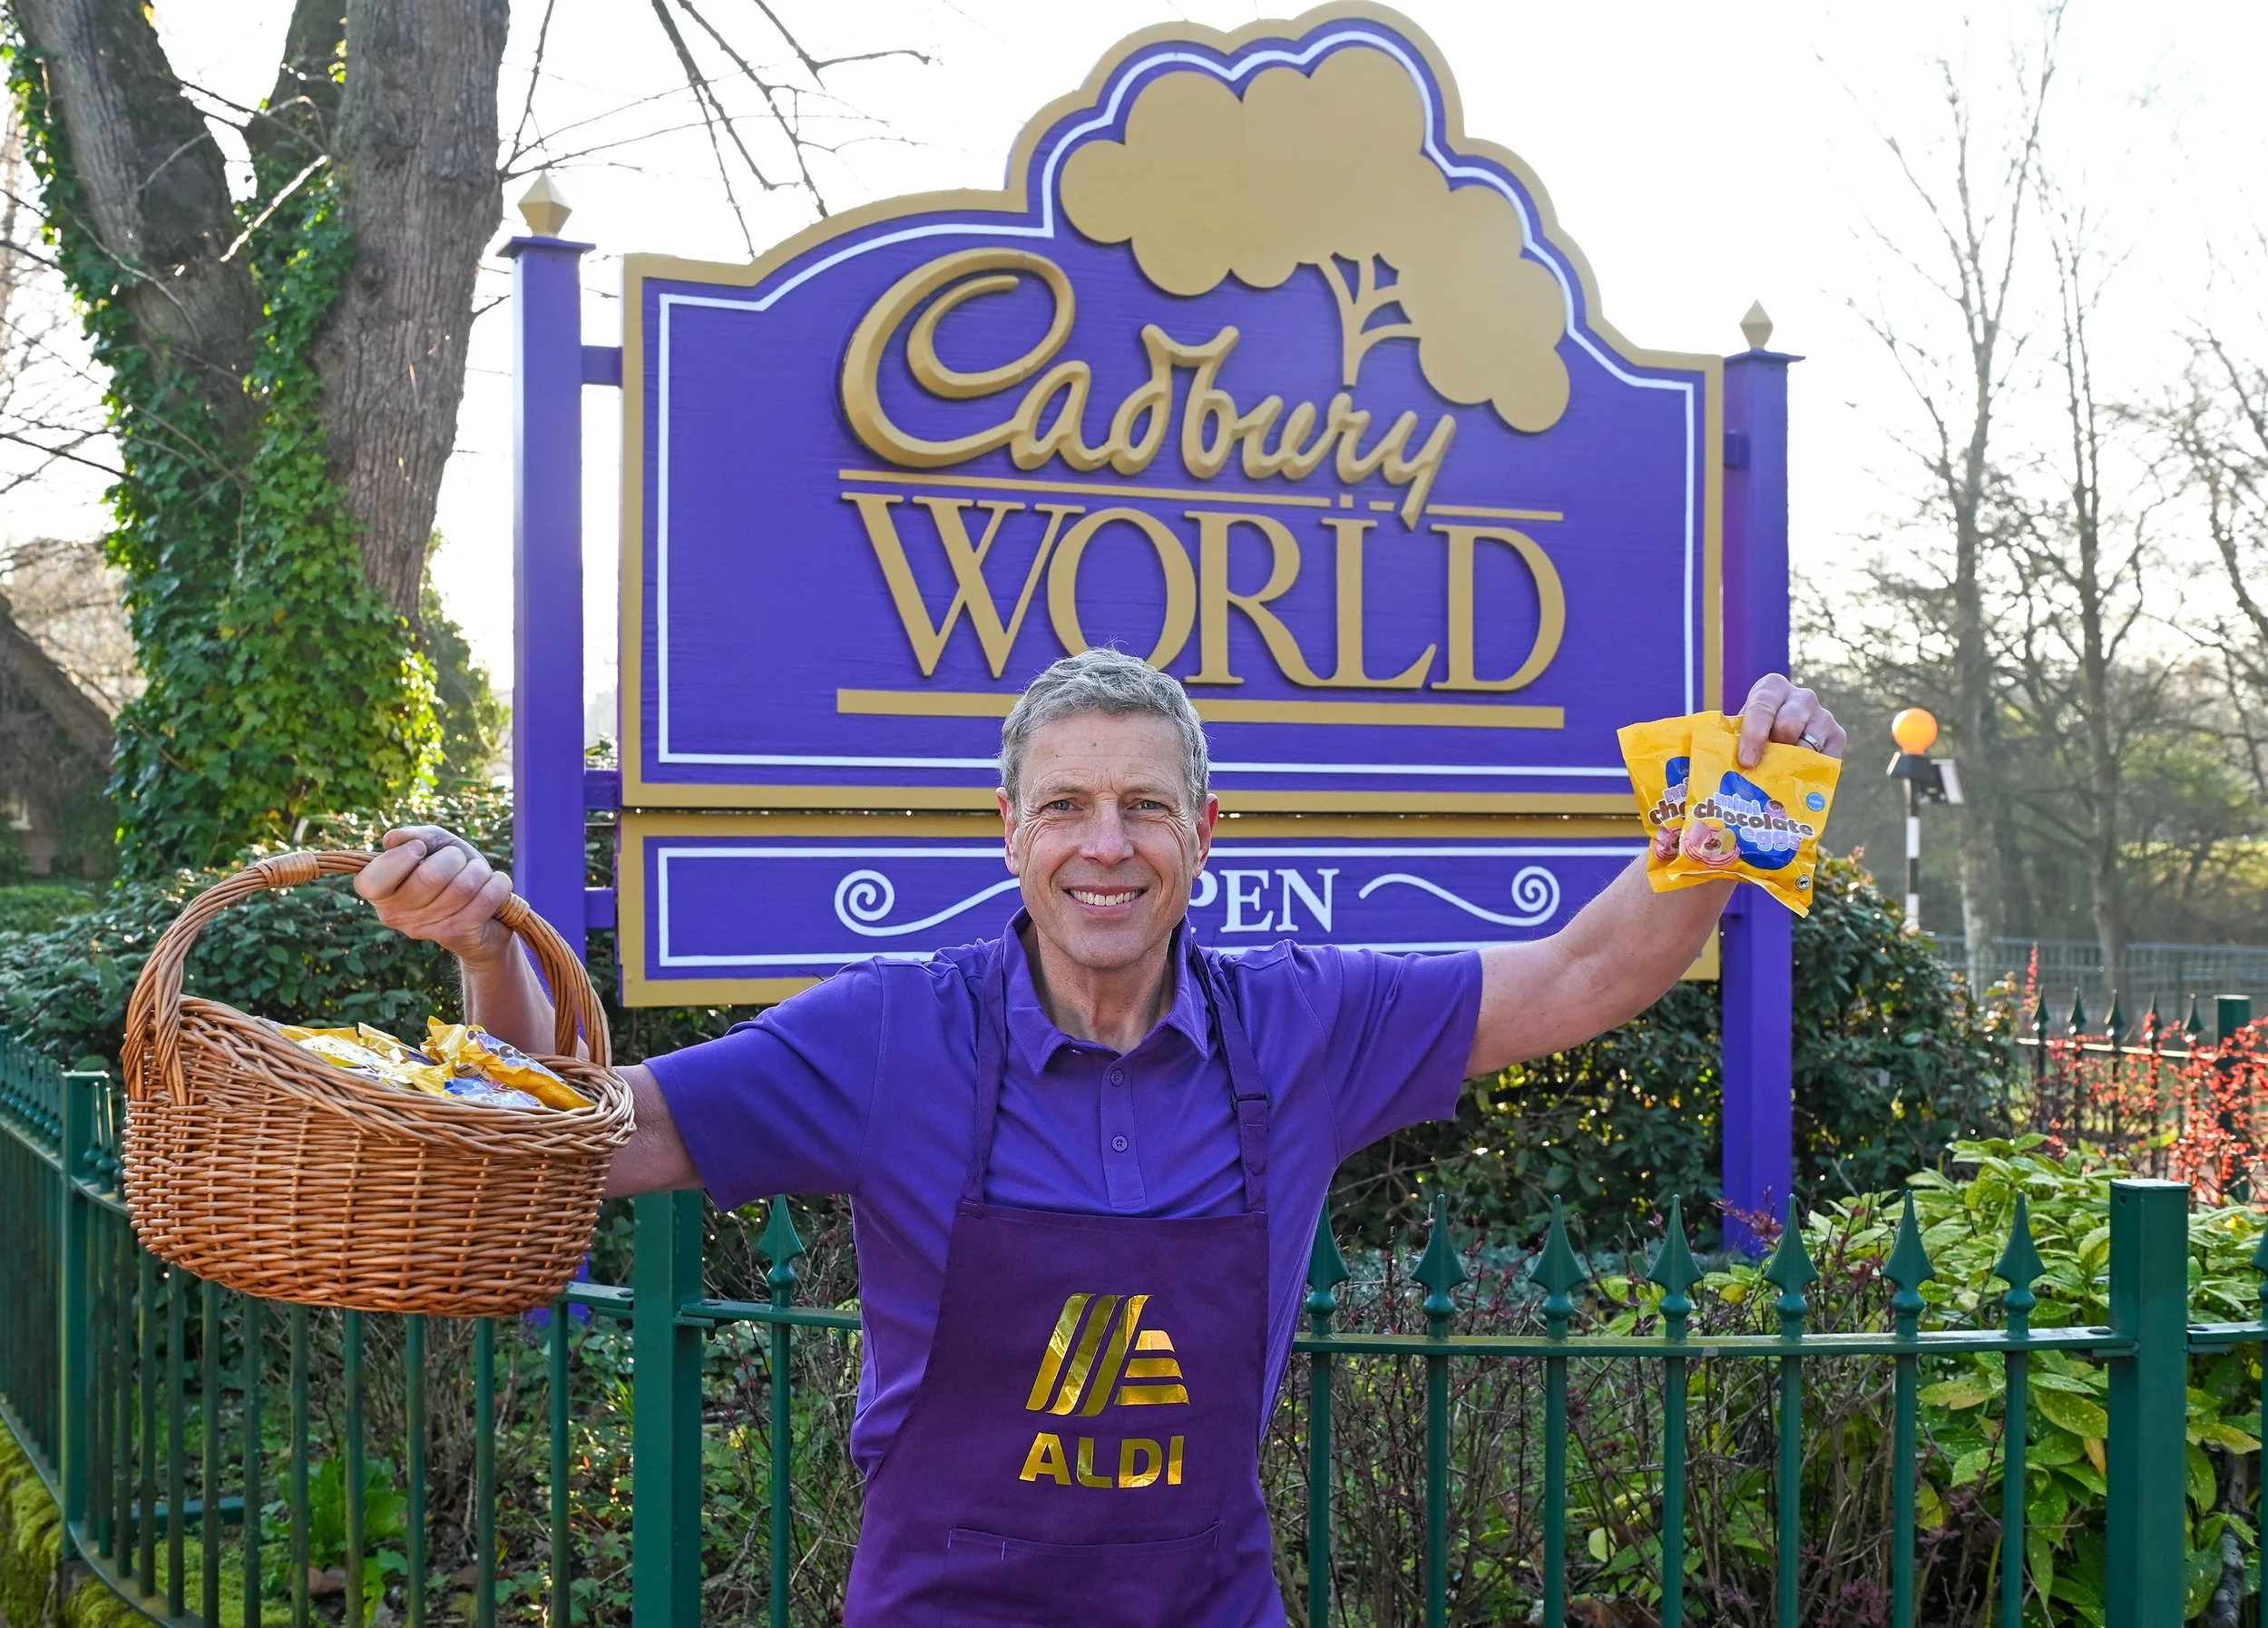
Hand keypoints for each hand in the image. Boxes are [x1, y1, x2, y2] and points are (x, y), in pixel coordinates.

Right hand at [353, 826, 516, 968]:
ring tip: (478, 874)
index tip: (420, 848)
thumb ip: (413, 836)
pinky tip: (495, 884)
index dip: (400, 858)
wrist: (484, 912)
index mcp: (380, 892)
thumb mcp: (433, 845)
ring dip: (479, 870)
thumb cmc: (452, 871)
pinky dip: (498, 883)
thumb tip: (393, 839)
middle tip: (458, 861)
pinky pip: (486, 899)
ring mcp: (426, 929)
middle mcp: (395, 915)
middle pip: (430, 876)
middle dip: (454, 857)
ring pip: (463, 887)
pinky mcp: (458, 936)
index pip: (371, 881)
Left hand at [1734, 674, 1845, 767]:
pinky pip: (1824, 760)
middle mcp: (1802, 697)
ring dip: (1790, 764)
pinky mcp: (1838, 735)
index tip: (1747, 761)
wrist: (1780, 733)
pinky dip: (1808, 772)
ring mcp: (1823, 715)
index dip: (1754, 735)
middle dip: (1773, 750)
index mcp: (1772, 687)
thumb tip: (1728, 764)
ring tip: (1776, 775)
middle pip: (1788, 726)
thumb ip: (1733, 739)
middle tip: (1761, 770)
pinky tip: (1795, 778)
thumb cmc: (1754, 732)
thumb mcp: (1740, 727)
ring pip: (1807, 746)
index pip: (1763, 708)